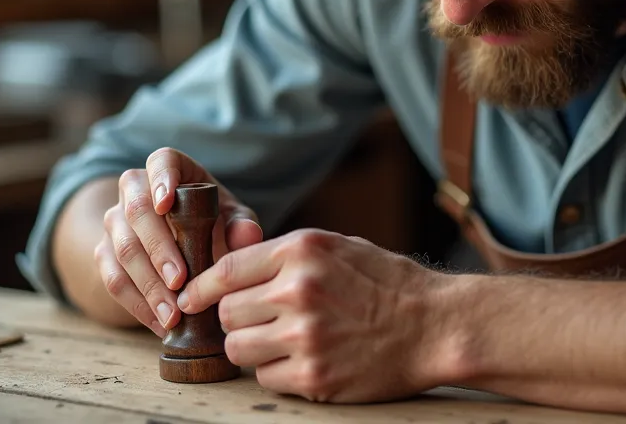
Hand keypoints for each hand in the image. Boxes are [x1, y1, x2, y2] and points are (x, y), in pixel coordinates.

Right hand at [94, 147, 262, 335]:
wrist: (182, 244)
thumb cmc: (214, 223)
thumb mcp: (232, 220)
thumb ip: (241, 226)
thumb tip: (247, 234)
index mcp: (170, 169)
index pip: (161, 161)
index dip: (160, 180)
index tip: (165, 204)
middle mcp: (135, 189)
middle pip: (137, 211)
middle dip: (159, 249)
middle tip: (180, 282)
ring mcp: (115, 220)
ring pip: (122, 249)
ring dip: (148, 285)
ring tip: (174, 314)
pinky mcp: (105, 252)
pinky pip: (112, 279)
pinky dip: (137, 304)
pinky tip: (160, 323)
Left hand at [177, 228, 451, 402]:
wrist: (437, 326)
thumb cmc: (389, 283)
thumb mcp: (338, 247)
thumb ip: (285, 254)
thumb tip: (229, 264)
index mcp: (302, 251)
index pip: (225, 270)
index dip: (199, 287)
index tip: (189, 299)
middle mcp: (298, 291)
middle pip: (227, 313)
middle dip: (235, 320)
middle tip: (257, 323)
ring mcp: (305, 336)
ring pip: (238, 349)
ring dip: (251, 349)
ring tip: (280, 343)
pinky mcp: (315, 377)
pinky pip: (266, 379)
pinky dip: (277, 374)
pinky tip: (303, 361)